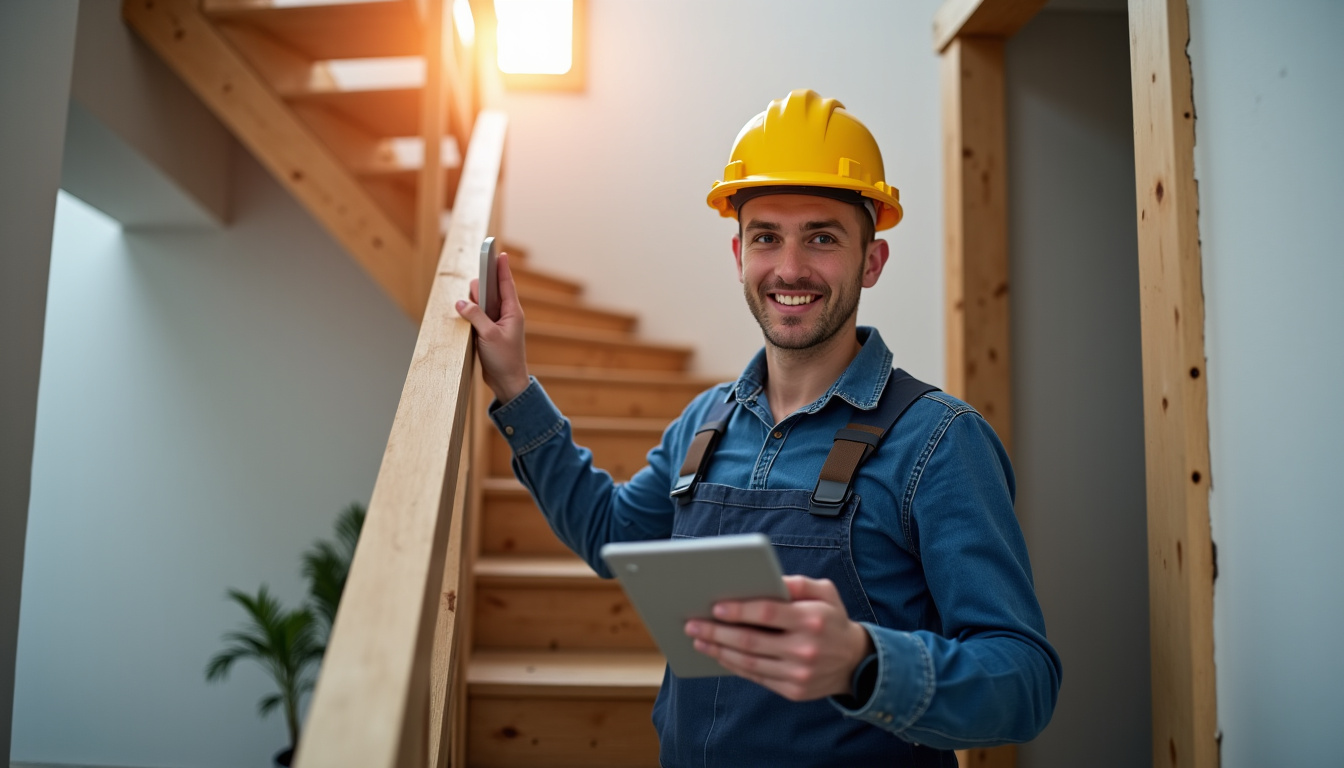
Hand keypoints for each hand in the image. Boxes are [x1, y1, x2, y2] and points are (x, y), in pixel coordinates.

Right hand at [455, 252, 529, 402]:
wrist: (507, 382)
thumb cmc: (504, 359)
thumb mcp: (488, 335)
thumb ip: (475, 316)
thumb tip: (461, 302)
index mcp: (512, 312)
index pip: (506, 284)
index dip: (501, 268)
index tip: (499, 253)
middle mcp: (506, 315)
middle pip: (491, 292)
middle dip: (480, 288)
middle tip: (473, 292)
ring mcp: (497, 323)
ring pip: (482, 304)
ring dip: (473, 303)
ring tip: (467, 306)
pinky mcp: (488, 332)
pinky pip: (478, 316)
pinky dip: (471, 314)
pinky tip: (464, 314)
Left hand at [684, 575, 873, 700]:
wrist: (856, 662)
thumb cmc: (832, 619)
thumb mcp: (824, 592)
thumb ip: (797, 583)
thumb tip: (767, 580)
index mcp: (811, 619)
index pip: (767, 614)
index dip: (739, 610)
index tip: (715, 607)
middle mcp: (805, 649)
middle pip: (750, 641)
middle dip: (716, 633)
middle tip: (692, 625)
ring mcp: (798, 674)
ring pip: (749, 663)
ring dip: (719, 651)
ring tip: (699, 640)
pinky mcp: (793, 691)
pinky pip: (756, 678)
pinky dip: (734, 666)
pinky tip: (719, 655)